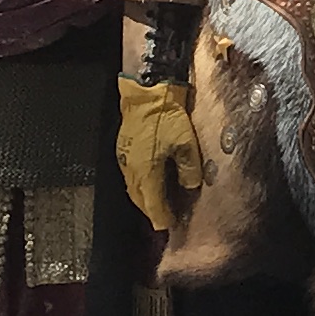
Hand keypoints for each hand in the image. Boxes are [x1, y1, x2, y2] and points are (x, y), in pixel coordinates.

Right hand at [114, 76, 206, 235]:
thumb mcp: (186, 142)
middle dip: (153, 211)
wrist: (145, 90)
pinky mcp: (123, 149)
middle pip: (141, 200)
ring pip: (135, 188)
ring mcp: (125, 160)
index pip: (154, 206)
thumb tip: (190, 185)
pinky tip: (152, 179)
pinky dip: (142, 182)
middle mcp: (132, 170)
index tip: (170, 225)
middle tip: (165, 216)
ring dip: (146, 197)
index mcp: (146, 173)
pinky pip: (132, 175)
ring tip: (159, 201)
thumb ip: (189, 168)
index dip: (162, 218)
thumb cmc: (166, 115)